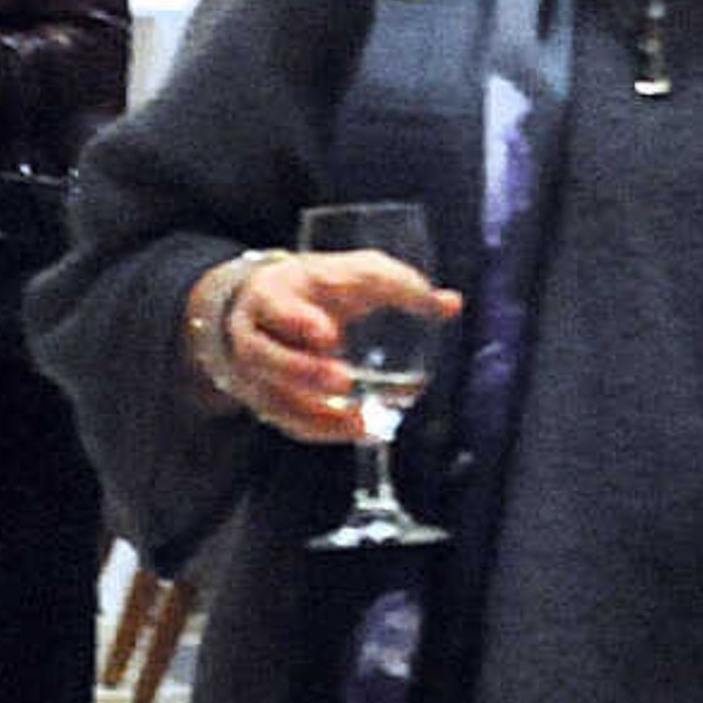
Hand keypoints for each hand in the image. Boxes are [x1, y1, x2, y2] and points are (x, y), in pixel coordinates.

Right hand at [194, 248, 459, 440]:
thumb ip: (397, 285)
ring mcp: (250, 368)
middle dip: (302, 371)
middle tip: (343, 381)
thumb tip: (451, 304)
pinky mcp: (259, 396)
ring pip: (270, 393)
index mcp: (271, 292)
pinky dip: (319, 428)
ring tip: (358, 419)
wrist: (261, 307)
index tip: (329, 335)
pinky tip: (358, 430)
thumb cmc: (318, 287)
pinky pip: (283, 419)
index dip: (298, 320)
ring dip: (312, 409)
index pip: (278, 304)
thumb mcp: (350, 273)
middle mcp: (251, 331)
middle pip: (264, 354)